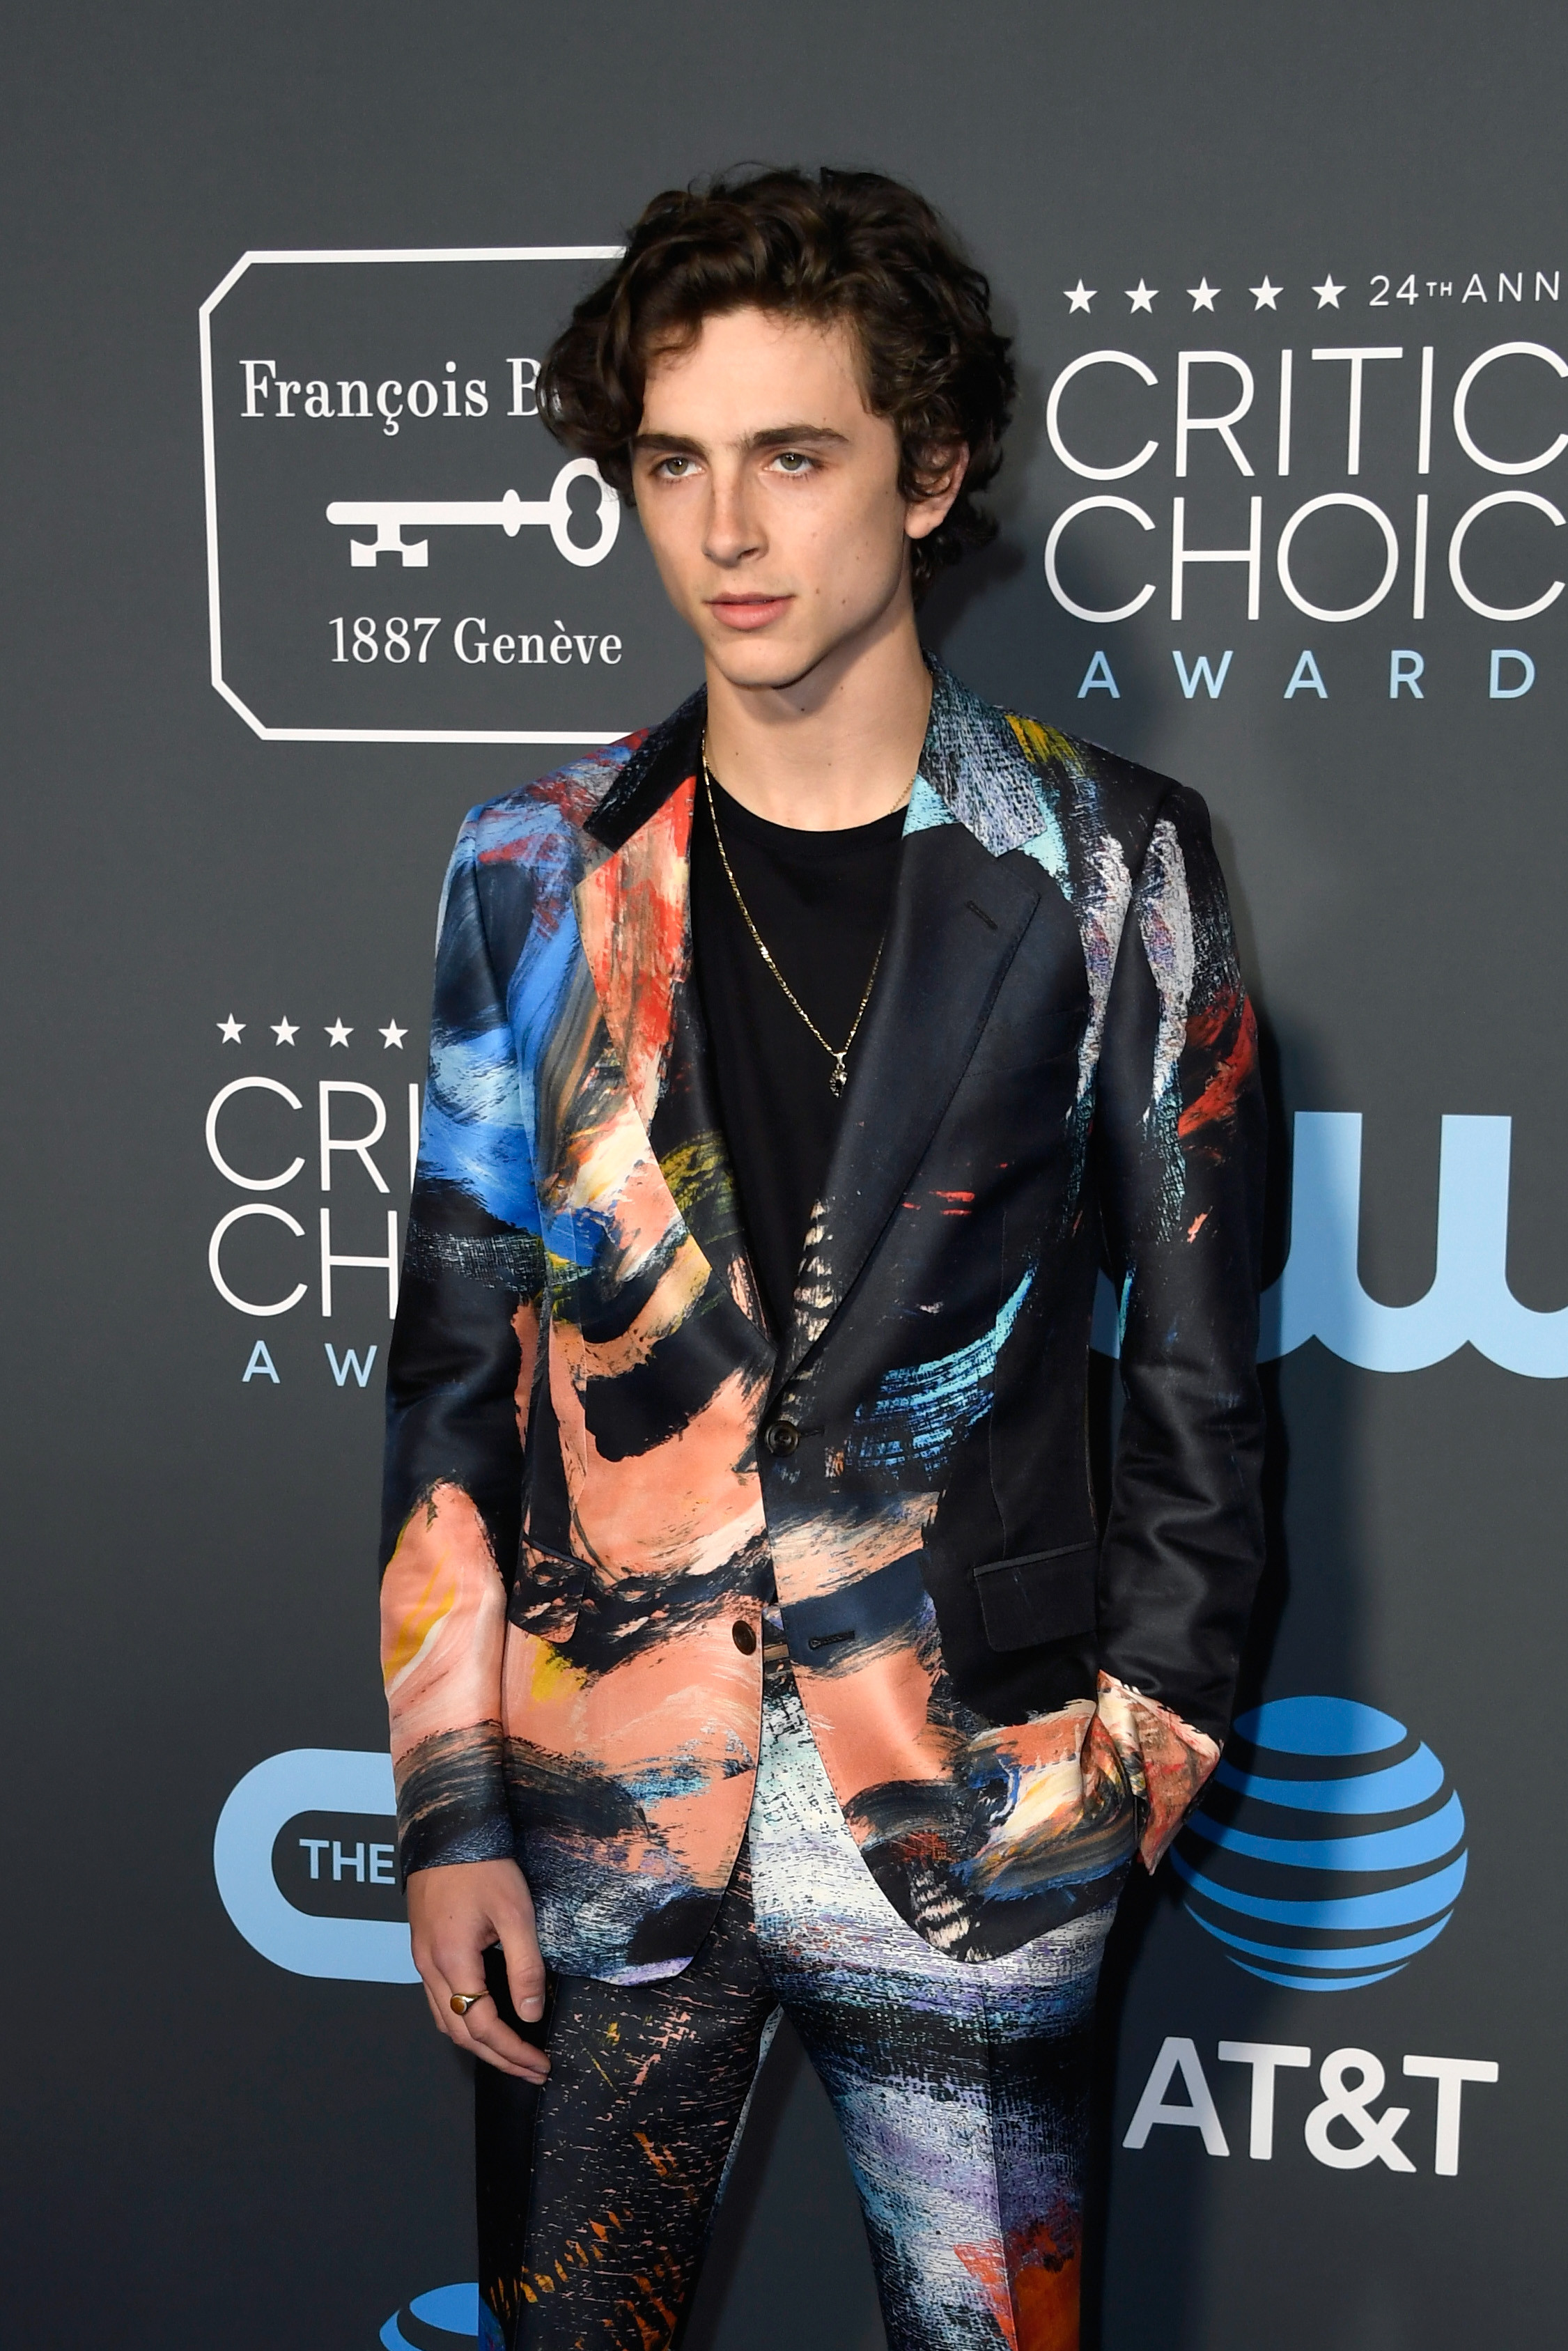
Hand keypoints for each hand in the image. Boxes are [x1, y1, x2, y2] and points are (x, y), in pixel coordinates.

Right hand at [406, 1857, 549, 2082]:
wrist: (447, 1829)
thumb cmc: (483, 1866)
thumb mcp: (515, 1913)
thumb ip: (525, 1967)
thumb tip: (531, 2015)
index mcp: (452, 1961)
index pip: (481, 2026)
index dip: (511, 2052)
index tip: (539, 2065)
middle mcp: (429, 1967)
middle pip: (459, 2032)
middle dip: (497, 2057)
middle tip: (531, 2069)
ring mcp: (421, 1959)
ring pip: (444, 2019)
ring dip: (477, 2042)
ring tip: (511, 2053)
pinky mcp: (423, 1948)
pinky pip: (437, 2000)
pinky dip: (461, 2020)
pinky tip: (482, 2018)